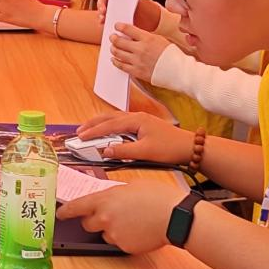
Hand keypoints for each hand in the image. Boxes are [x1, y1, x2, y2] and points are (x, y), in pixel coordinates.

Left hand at [56, 181, 179, 254]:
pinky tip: (139, 229)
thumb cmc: (157, 197)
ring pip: (105, 234)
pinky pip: (119, 242)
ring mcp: (114, 235)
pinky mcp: (125, 247)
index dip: (66, 211)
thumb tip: (110, 197)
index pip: (77, 206)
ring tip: (132, 220)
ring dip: (112, 229)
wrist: (174, 216)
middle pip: (87, 224)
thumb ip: (115, 193)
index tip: (61, 214)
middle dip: (94, 220)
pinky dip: (125, 237)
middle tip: (108, 215)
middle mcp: (105, 218)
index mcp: (104, 200)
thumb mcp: (132, 185)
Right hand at [74, 111, 193, 164]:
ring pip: (115, 118)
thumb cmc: (170, 148)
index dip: (93, 131)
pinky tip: (107, 131)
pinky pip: (121, 122)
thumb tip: (105, 151)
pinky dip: (110, 126)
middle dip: (93, 123)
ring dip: (101, 123)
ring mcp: (140, 119)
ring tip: (88, 129)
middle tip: (79, 131)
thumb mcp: (145, 152)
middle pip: (109, 117)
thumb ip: (123, 151)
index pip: (109, 125)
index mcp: (136, 120)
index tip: (80, 137)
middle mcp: (136, 116)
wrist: (189, 147)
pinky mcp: (144, 125)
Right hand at [97, 0, 162, 31]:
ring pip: (103, 7)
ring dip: (101, 12)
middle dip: (101, 3)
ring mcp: (114, 7)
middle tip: (104, 10)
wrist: (151, 21)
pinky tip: (103, 22)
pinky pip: (105, 17)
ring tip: (103, 18)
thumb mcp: (141, 0)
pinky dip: (102, 20)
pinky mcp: (113, 17)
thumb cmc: (147, 8)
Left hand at [110, 23, 170, 81]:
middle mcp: (140, 49)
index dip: (120, 27)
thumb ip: (145, 37)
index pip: (128, 29)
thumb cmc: (171, 55)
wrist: (177, 71)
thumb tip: (133, 35)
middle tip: (112, 37)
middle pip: (119, 41)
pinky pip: (121, 66)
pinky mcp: (137, 71)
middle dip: (114, 38)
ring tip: (113, 47)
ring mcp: (137, 61)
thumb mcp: (159, 39)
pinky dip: (116, 61)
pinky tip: (114, 59)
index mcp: (147, 39)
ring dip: (113, 49)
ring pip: (118, 53)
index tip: (117, 26)